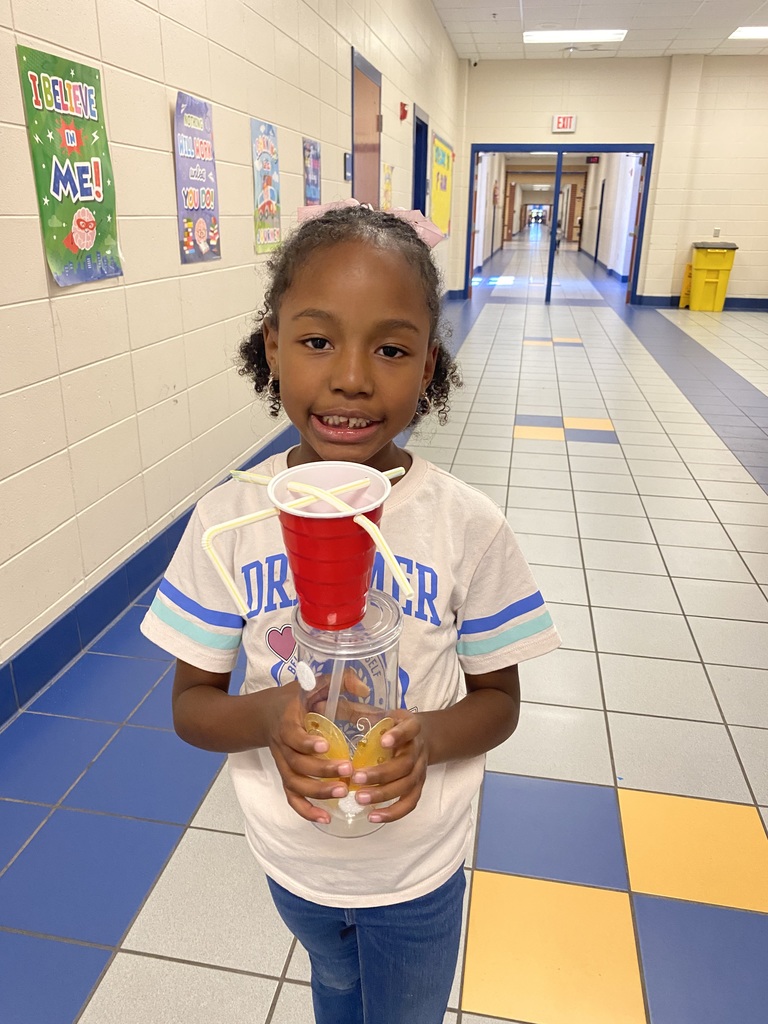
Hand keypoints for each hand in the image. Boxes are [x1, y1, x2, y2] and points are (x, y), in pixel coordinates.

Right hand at [266, 682, 354, 824]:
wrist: (263, 714)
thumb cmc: (294, 697)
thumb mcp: (313, 682)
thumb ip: (339, 680)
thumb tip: (364, 689)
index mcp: (287, 721)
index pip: (293, 736)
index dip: (307, 743)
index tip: (327, 745)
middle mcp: (282, 745)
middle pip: (297, 765)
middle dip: (322, 771)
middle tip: (348, 771)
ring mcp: (283, 764)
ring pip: (295, 784)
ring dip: (318, 792)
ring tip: (343, 793)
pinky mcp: (285, 776)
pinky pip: (292, 797)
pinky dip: (306, 810)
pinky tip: (325, 818)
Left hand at [349, 709, 429, 823]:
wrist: (422, 737)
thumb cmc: (392, 725)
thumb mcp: (379, 712)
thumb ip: (354, 710)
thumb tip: (321, 701)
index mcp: (411, 726)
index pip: (409, 729)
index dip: (399, 735)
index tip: (383, 740)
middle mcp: (418, 749)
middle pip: (405, 765)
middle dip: (381, 774)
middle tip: (355, 778)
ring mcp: (420, 770)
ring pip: (406, 786)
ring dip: (383, 795)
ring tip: (359, 799)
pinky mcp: (418, 787)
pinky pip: (409, 803)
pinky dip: (393, 813)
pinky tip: (373, 817)